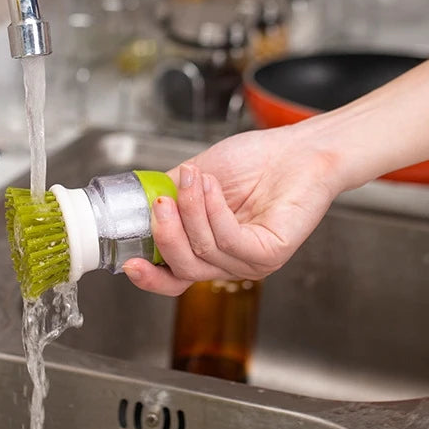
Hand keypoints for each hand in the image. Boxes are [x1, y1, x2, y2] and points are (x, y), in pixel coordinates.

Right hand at [124, 123, 341, 295]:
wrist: (298, 148)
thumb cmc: (256, 162)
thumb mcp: (196, 177)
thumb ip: (169, 196)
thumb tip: (139, 206)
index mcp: (210, 253)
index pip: (175, 280)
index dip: (150, 277)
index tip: (130, 263)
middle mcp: (229, 264)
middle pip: (183, 268)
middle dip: (166, 234)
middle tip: (160, 203)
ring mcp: (250, 263)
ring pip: (204, 250)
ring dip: (191, 210)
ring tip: (194, 179)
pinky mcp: (270, 254)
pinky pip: (229, 241)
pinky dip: (214, 211)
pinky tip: (212, 187)